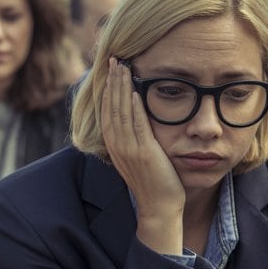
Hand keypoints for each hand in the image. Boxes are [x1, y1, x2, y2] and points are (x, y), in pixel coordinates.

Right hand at [100, 60, 183, 251]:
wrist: (160, 208)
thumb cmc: (155, 183)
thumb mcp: (141, 158)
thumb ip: (137, 139)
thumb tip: (139, 119)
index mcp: (115, 147)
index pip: (107, 112)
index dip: (108, 90)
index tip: (112, 71)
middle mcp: (118, 146)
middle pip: (110, 108)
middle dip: (112, 83)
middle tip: (114, 60)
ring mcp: (129, 150)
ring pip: (120, 112)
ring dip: (120, 88)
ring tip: (122, 67)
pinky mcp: (143, 152)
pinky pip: (136, 125)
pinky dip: (132, 106)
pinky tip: (133, 91)